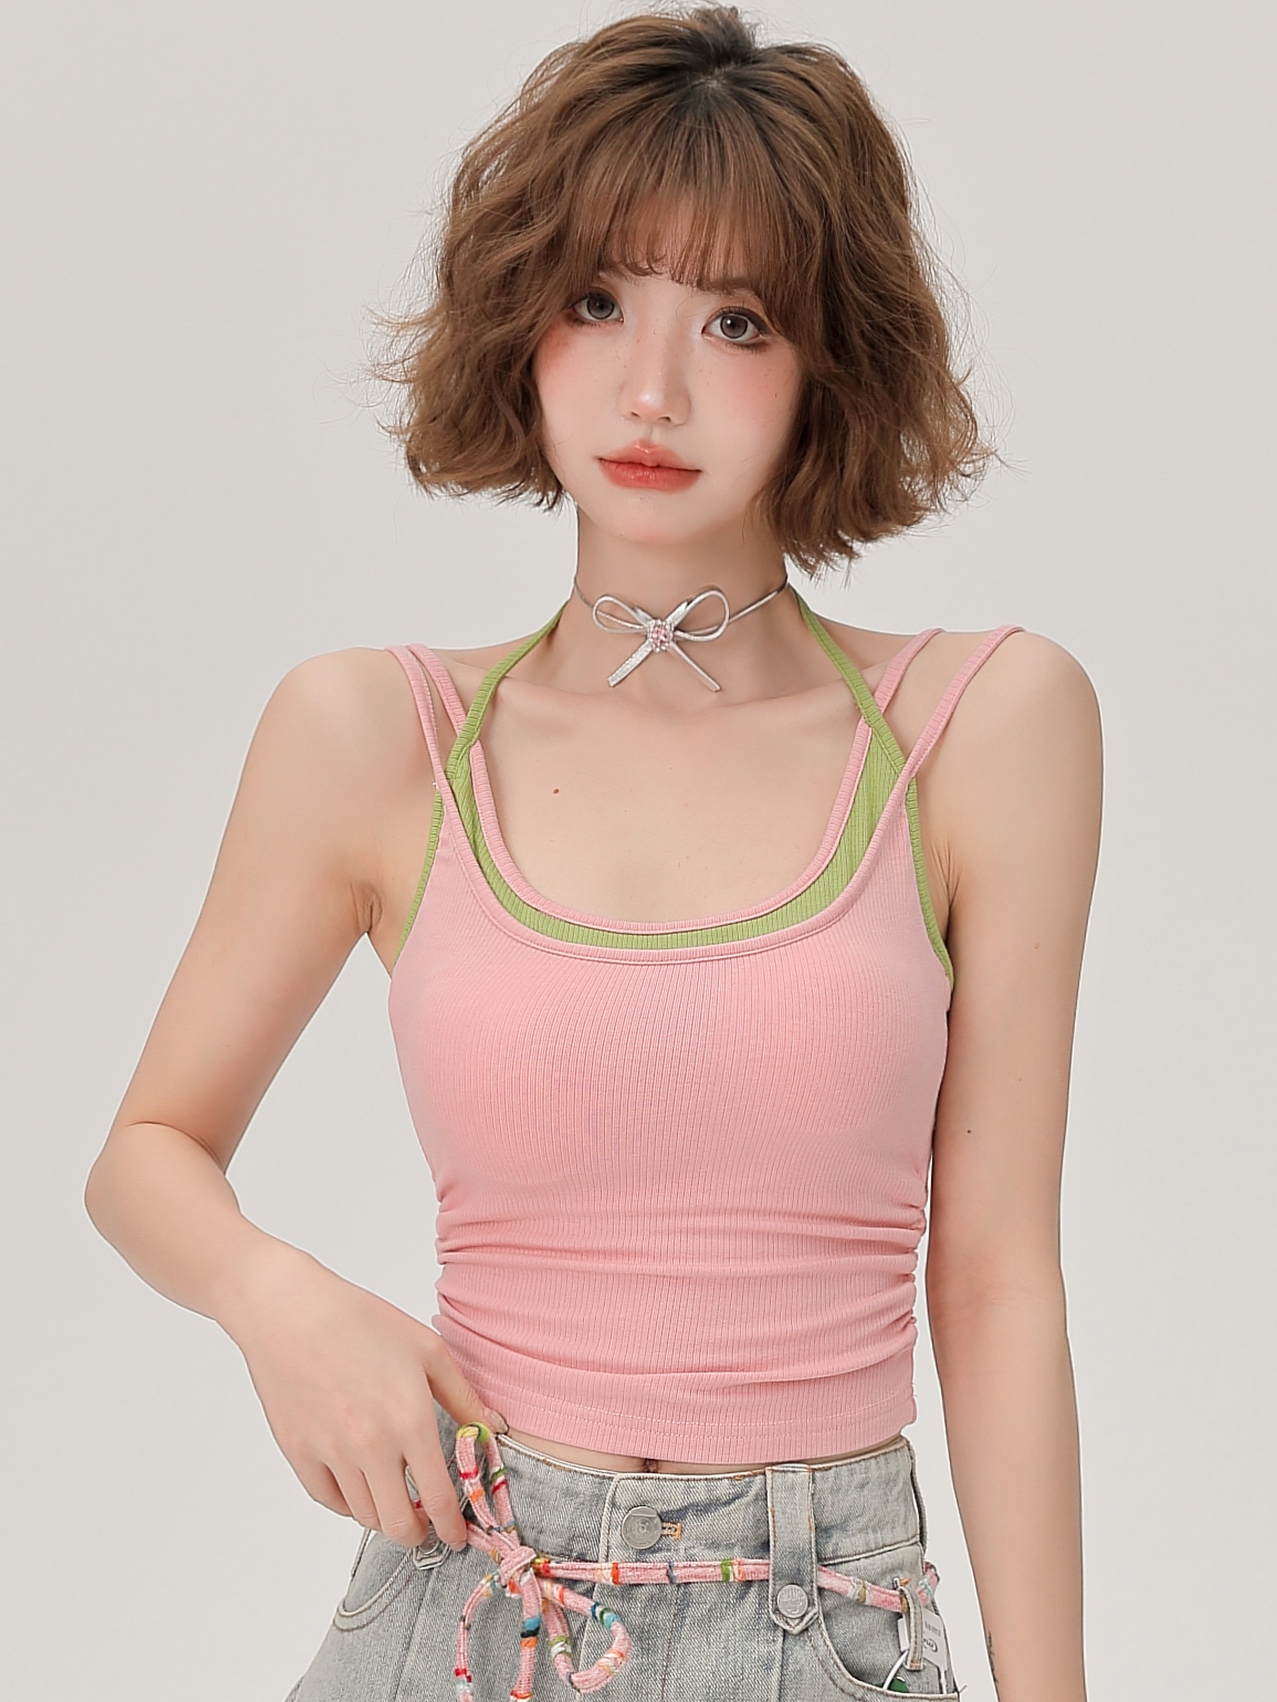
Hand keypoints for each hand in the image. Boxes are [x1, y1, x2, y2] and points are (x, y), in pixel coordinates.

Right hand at [218, 1241, 504, 1548]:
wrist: (290, 1311)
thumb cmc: (361, 1321)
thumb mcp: (426, 1349)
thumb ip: (464, 1397)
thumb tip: (496, 1429)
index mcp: (410, 1420)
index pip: (441, 1498)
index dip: (453, 1527)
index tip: (458, 1536)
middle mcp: (371, 1446)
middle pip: (399, 1524)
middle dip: (418, 1533)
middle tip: (426, 1523)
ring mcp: (331, 1454)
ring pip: (364, 1515)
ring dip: (385, 1514)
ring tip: (394, 1495)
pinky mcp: (299, 1454)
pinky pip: (329, 1500)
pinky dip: (348, 1502)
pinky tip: (360, 1483)